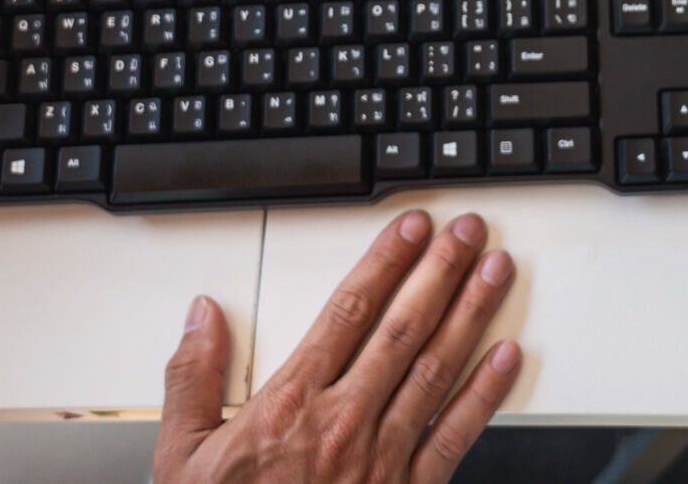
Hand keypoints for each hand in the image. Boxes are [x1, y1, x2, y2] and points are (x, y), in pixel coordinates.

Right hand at [154, 210, 520, 483]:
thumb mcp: (180, 457)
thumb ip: (192, 379)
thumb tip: (202, 315)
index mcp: (290, 405)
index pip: (349, 312)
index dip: (385, 262)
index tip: (412, 228)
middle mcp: (343, 423)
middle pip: (403, 329)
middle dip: (440, 273)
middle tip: (467, 232)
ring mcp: (381, 459)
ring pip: (437, 370)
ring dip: (471, 315)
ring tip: (495, 272)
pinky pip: (455, 437)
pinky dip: (485, 395)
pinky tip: (507, 358)